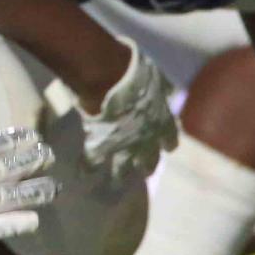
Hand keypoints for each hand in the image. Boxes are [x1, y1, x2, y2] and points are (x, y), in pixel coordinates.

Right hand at [76, 42, 177, 184]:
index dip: (167, 143)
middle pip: (150, 160)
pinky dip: (88, 168)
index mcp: (162, 122)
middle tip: (144, 171)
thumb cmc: (134, 72)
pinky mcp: (102, 146)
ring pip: (124, 167)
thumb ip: (162, 88)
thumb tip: (170, 91)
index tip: (167, 147)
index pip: (170, 139)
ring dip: (120, 175)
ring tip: (116, 183)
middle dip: (147, 165)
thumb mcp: (155, 77)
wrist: (108, 76)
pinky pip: (94, 161)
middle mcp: (146, 139)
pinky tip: (84, 174)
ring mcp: (124, 145)